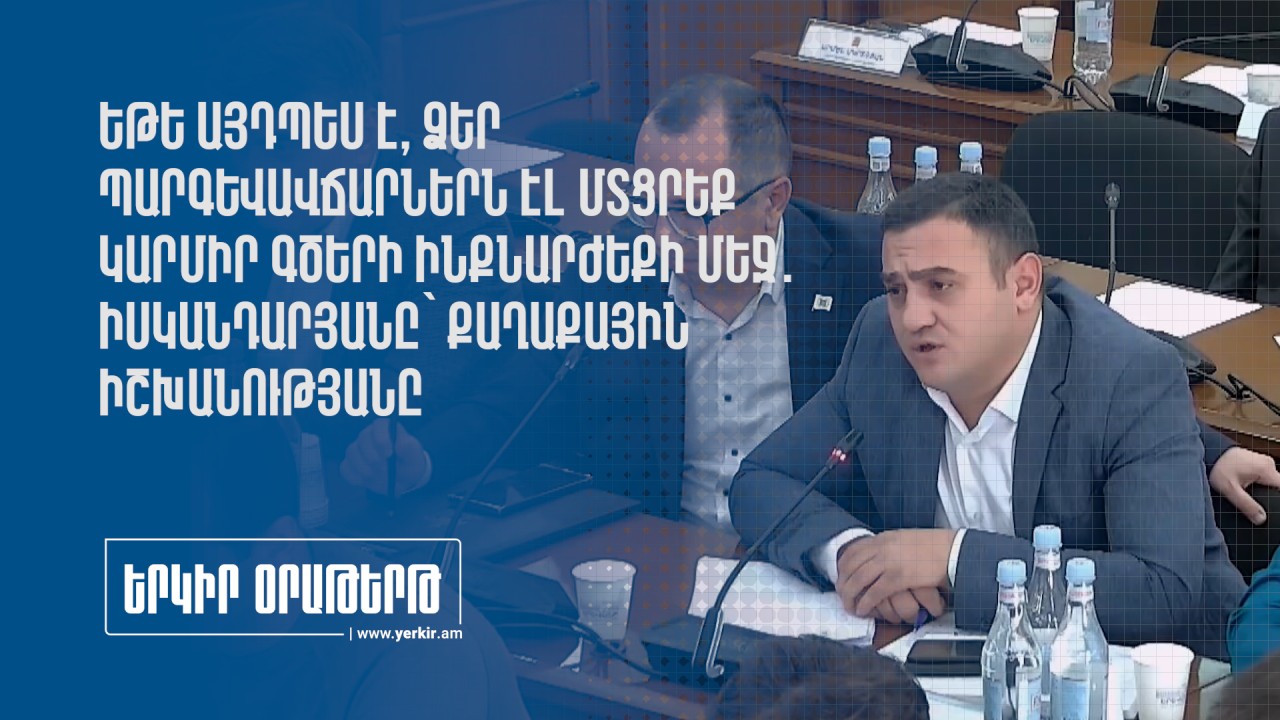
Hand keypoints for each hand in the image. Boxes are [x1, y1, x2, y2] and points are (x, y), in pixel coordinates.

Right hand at [340, 419, 430, 496]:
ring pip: (352, 453)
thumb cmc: (408, 462)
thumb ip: (409, 448)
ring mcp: (357, 449)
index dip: (382, 438)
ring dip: (365, 468)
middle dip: (373, 457)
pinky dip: (355, 477)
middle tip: (385, 469)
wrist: (402, 479)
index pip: (379, 425)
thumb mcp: (414, 456)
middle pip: (363, 439)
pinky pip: (345, 468)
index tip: (389, 454)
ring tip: (379, 476)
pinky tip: (367, 481)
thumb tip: (401, 444)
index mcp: (386, 428)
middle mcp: (369, 435)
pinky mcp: (350, 463)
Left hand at [836, 529, 955, 617]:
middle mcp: (882, 548)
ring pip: (858, 580)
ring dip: (850, 595)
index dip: (842, 567)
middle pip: (850, 566)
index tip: (841, 577)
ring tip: (850, 606)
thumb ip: (890, 546)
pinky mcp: (899, 577)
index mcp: (883, 539)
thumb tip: (879, 554)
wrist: (952, 548)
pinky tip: (863, 609)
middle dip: (842, 583)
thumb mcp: (905, 539)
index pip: (853, 551)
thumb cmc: (934, 546)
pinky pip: (874, 592)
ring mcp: (889, 562)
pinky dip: (865, 602)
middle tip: (842, 595)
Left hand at [1209, 447, 1279, 524]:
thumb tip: (1261, 519)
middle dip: (1269, 497)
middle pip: (1277, 486)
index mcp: (1266, 470)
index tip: (1270, 507)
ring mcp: (1262, 462)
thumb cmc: (1217, 467)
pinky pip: (1263, 477)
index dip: (1278, 500)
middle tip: (1254, 503)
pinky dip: (1258, 484)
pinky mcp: (1256, 463)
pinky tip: (1247, 489)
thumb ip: (1246, 504)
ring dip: (1263, 490)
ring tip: (1248, 495)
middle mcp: (1268, 464)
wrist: (1208, 451)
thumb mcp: (1229, 489)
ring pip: (1270, 482)